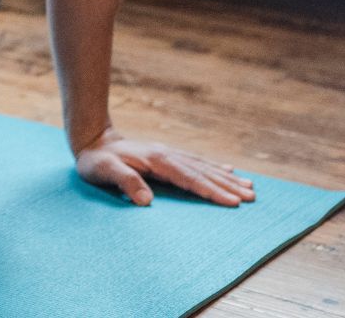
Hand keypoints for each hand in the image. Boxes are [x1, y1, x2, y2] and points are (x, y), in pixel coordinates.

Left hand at [75, 126, 255, 206]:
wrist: (93, 141)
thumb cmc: (96, 161)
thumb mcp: (104, 171)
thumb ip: (125, 182)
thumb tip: (146, 201)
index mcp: (157, 160)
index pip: (190, 179)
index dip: (211, 192)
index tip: (232, 203)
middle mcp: (167, 155)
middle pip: (203, 172)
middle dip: (228, 186)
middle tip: (252, 197)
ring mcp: (169, 154)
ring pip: (203, 167)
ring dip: (226, 178)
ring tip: (249, 186)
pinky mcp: (167, 156)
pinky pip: (196, 163)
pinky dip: (214, 168)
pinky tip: (227, 171)